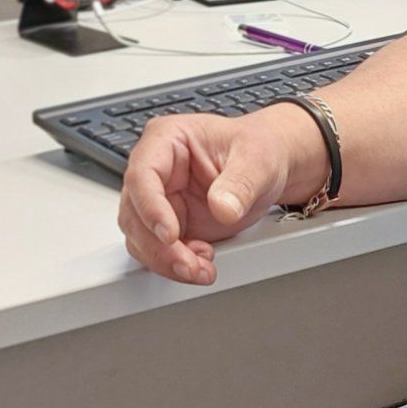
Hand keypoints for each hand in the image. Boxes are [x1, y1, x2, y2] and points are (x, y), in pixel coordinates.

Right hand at [116, 109, 305, 285]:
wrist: (272, 166)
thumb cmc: (258, 149)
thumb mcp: (257, 159)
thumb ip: (240, 183)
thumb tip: (223, 208)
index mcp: (167, 139)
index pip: (142, 174)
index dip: (150, 207)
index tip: (170, 235)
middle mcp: (156, 170)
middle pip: (135, 213)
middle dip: (160, 247)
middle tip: (189, 264)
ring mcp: (159, 200)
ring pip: (141, 238)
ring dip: (167, 261)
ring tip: (202, 268)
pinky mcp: (169, 226)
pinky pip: (158, 252)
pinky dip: (176, 266)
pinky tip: (201, 265)